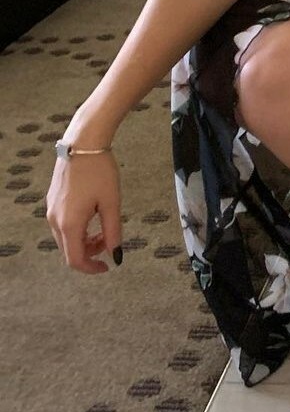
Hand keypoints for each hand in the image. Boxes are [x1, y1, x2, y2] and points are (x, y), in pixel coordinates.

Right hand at [46, 138, 121, 274]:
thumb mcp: (111, 203)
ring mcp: (51, 209)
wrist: (84, 143)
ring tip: (103, 227)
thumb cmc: (99, 171)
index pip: (75, 260)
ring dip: (83, 240)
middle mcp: (55, 219)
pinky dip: (77, 228)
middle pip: (69, 250)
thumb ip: (113, 232)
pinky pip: (62, 224)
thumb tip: (116, 254)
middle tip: (109, 242)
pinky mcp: (52, 200)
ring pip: (65, 237)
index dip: (92, 268)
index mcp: (69, 223)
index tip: (107, 266)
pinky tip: (92, 215)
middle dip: (90, 252)